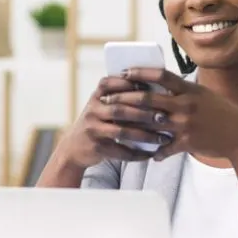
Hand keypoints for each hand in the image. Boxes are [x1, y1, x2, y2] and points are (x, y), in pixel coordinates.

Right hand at [57, 76, 172, 167]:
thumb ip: (119, 98)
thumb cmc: (96, 123)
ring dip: (145, 135)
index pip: (110, 84)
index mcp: (96, 97)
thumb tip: (153, 90)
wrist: (73, 148)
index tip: (151, 86)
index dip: (129, 83)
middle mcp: (92, 110)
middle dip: (144, 112)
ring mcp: (92, 129)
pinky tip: (150, 155)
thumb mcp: (101, 107)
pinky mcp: (96, 147)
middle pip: (120, 109)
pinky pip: (120, 151)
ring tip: (163, 138)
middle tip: (164, 116)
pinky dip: (137, 154)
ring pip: (122, 131)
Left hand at [103, 68, 237, 161]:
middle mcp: (186, 105)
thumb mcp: (204, 95)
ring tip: (115, 125)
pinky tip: (147, 154)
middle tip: (107, 100)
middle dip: (125, 99)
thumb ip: (183, 90)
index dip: (141, 73)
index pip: (161, 76)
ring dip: (131, 125)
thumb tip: (162, 83)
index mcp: (190, 90)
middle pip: (148, 100)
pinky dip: (155, 152)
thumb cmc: (222, 114)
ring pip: (150, 124)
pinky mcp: (187, 143)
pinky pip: (164, 148)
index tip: (124, 73)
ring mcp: (185, 124)